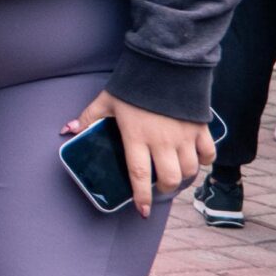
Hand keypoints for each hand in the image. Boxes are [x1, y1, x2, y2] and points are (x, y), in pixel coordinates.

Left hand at [60, 91, 212, 217]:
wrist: (165, 64)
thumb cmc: (133, 85)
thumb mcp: (107, 100)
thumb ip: (88, 118)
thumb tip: (67, 130)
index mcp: (137, 137)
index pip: (139, 175)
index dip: (141, 196)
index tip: (142, 211)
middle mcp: (162, 141)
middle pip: (170, 178)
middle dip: (164, 189)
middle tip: (158, 187)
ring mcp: (184, 135)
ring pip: (190, 169)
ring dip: (184, 176)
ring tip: (175, 174)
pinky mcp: (201, 127)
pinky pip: (208, 153)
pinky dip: (204, 161)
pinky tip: (195, 159)